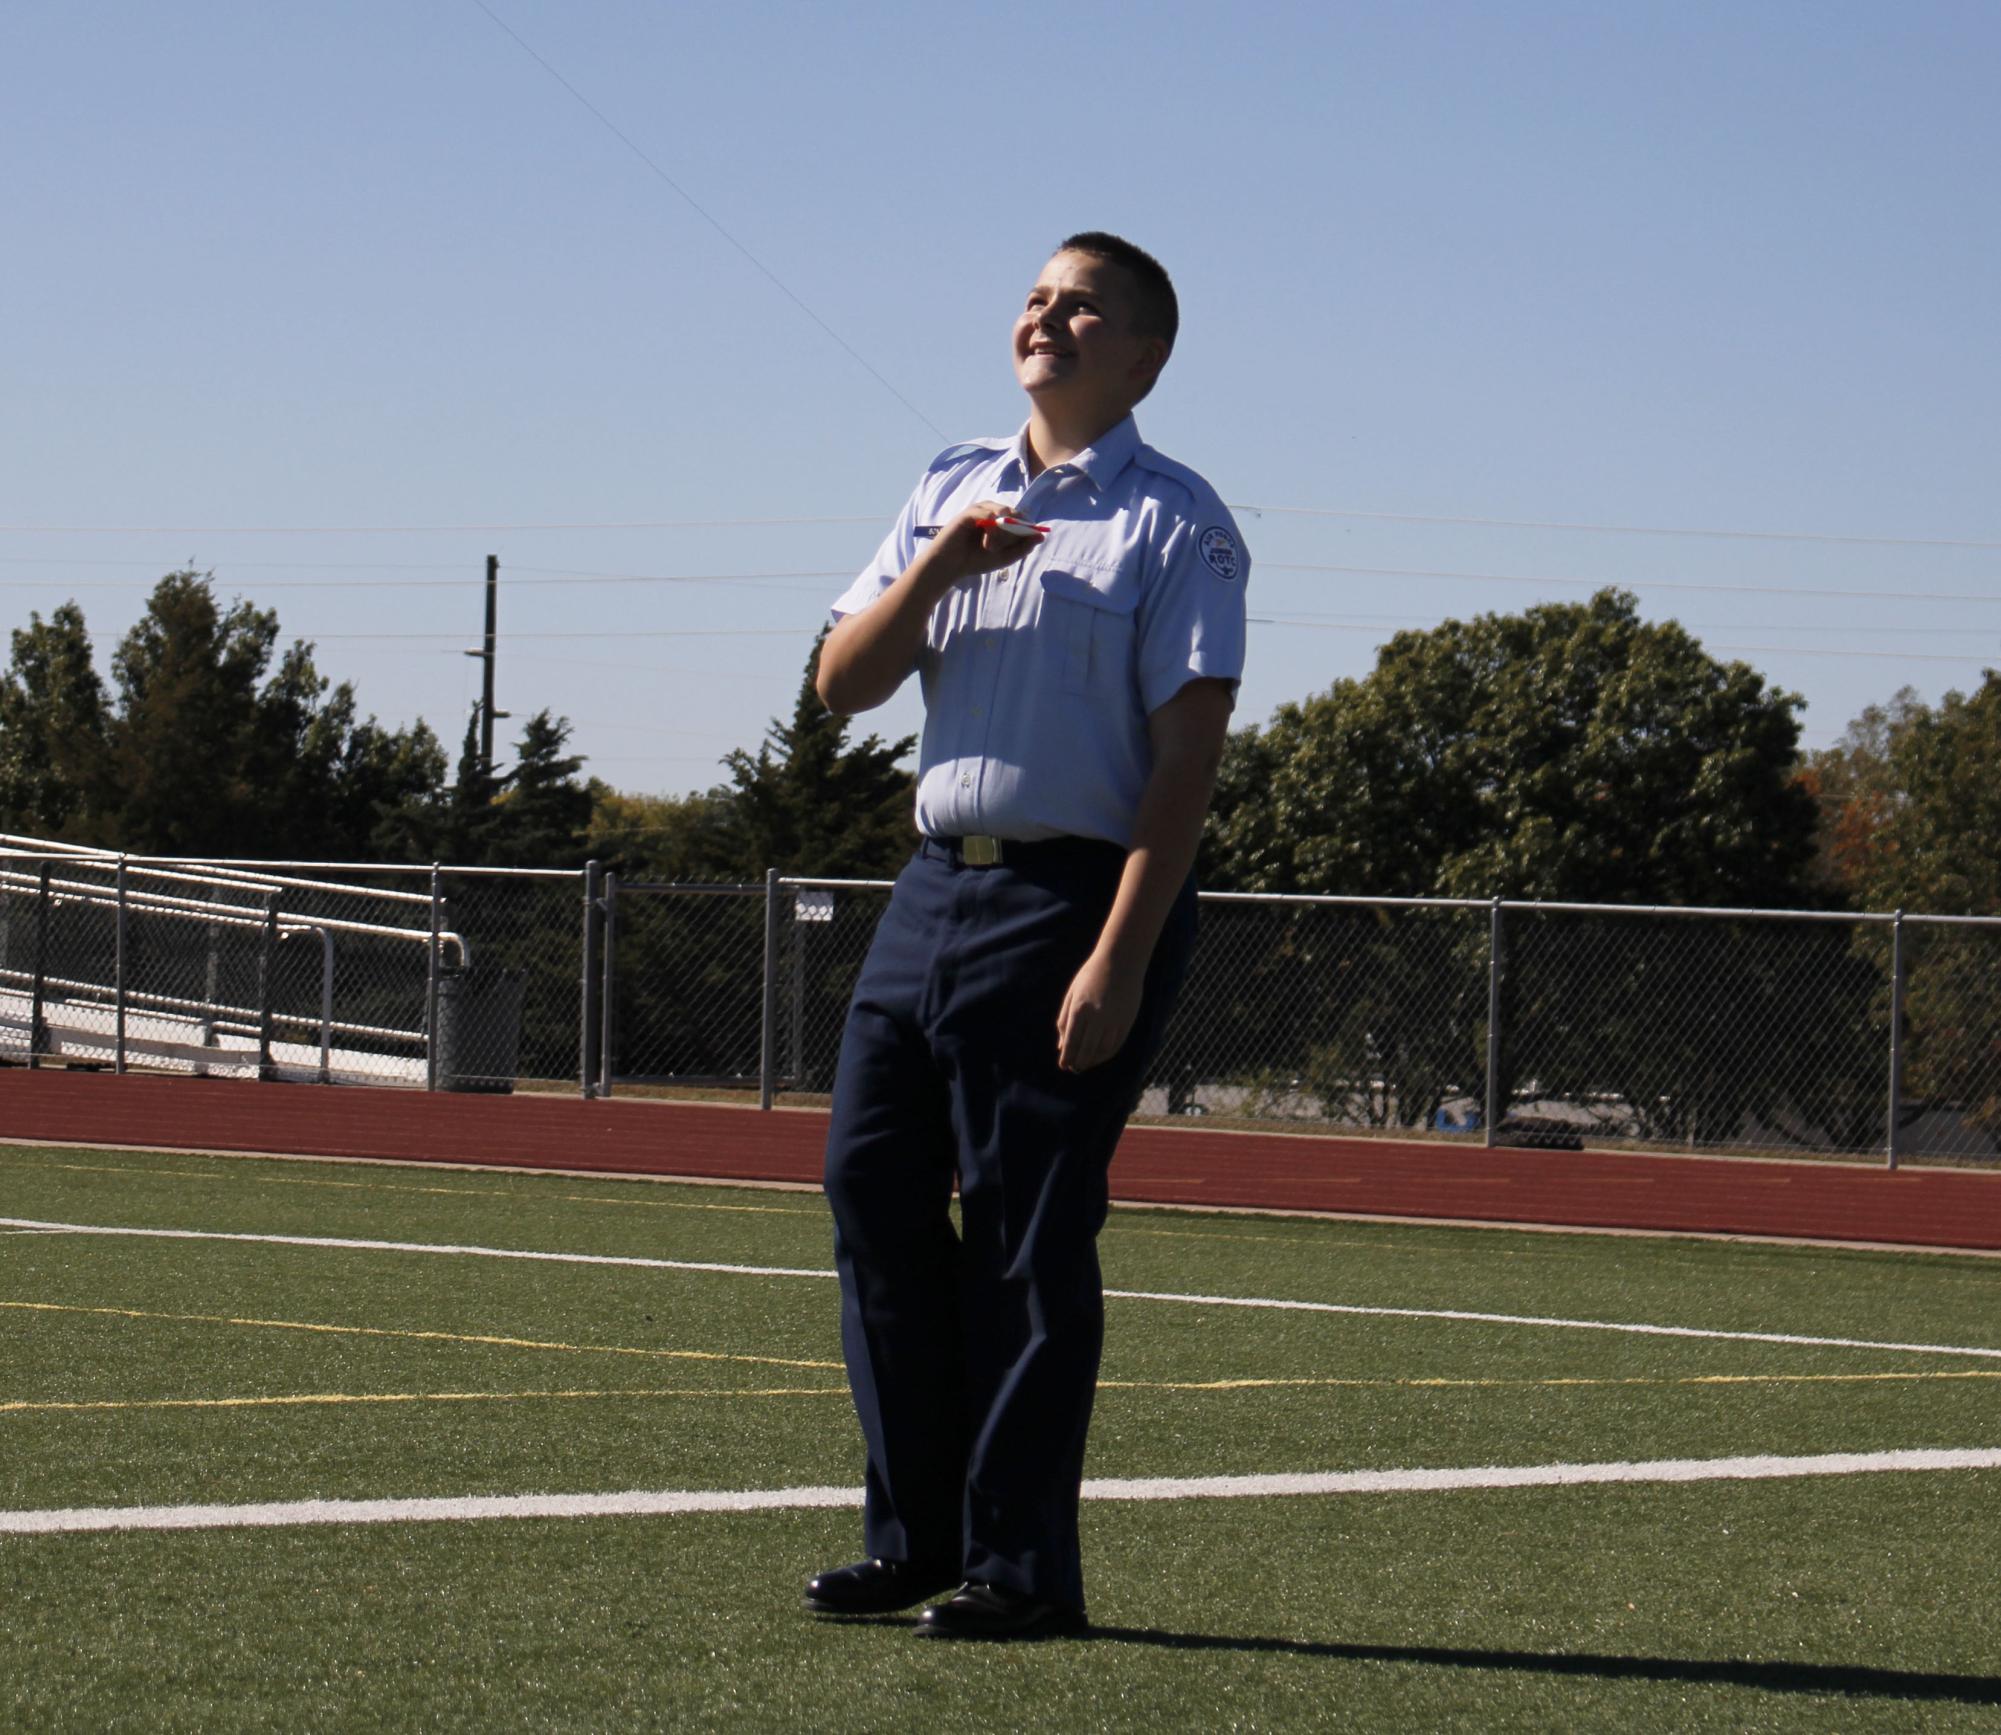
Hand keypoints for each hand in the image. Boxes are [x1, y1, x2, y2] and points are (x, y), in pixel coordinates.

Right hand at [928, 500, 1045, 584]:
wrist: (948, 567)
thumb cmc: (974, 561)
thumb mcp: (1003, 558)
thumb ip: (1022, 548)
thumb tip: (1042, 536)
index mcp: (999, 521)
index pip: (1021, 517)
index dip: (1026, 528)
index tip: (1023, 543)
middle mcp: (991, 512)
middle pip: (1015, 512)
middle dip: (1014, 531)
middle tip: (1003, 549)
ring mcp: (979, 510)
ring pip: (1003, 512)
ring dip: (1003, 532)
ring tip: (991, 549)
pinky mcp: (969, 513)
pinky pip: (989, 514)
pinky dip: (992, 530)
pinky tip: (986, 545)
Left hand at [1056, 950, 1143, 1072]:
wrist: (1121, 960)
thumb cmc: (1092, 975)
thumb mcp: (1073, 993)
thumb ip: (1065, 1019)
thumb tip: (1061, 1045)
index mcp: (1079, 1008)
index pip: (1071, 1040)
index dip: (1067, 1056)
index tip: (1063, 1065)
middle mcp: (1097, 1016)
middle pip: (1086, 1048)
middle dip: (1078, 1062)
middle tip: (1074, 1069)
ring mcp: (1114, 1019)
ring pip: (1102, 1050)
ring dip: (1093, 1061)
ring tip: (1085, 1064)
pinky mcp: (1127, 1020)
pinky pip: (1117, 1044)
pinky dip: (1107, 1054)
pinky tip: (1100, 1056)